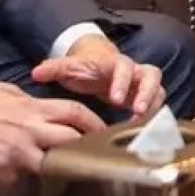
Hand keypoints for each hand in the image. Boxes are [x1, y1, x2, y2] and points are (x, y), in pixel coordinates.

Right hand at [0, 79, 105, 184]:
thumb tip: (42, 111)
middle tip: (88, 157)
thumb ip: (30, 103)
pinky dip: (11, 174)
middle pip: (70, 142)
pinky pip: (15, 178)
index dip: (94, 123)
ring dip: (44, 166)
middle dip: (81, 150)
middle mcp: (30, 130)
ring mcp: (16, 153)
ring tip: (33, 161)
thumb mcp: (7, 91)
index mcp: (33, 108)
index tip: (105, 132)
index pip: (75, 113)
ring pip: (46, 166)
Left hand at [31, 34, 164, 119]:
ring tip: (142, 126)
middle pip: (152, 75)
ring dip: (152, 107)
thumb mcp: (70, 67)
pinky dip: (153, 117)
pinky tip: (143, 132)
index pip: (124, 67)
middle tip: (137, 112)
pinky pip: (157, 105)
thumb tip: (35, 73)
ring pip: (159, 90)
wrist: (99, 63)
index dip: (122, 82)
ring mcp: (143, 84)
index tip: (115, 99)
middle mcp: (135, 71)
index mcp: (116, 63)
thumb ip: (54, 69)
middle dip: (146, 93)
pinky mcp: (146, 97)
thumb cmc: (85, 68)